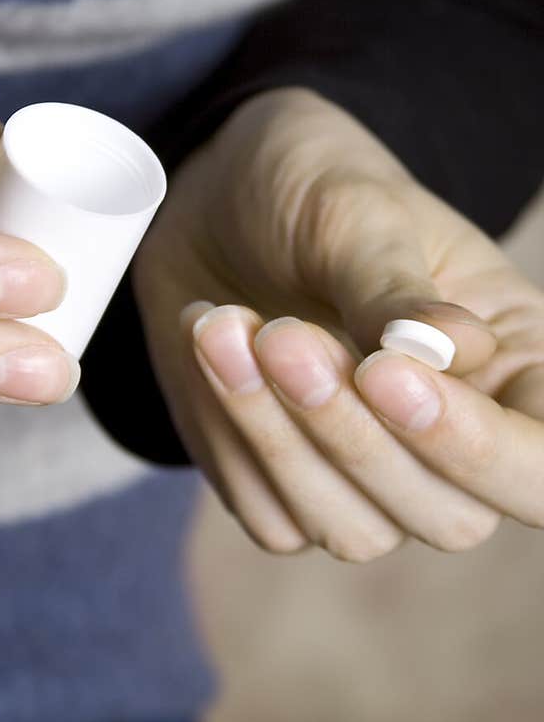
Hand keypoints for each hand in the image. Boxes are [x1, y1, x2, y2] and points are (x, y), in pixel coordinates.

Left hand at [134, 87, 543, 560]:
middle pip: (450, 518)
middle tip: (281, 335)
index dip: (481, 449)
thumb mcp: (357, 213)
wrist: (214, 202)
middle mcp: (458, 439)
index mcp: (516, 364)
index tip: (383, 373)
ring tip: (226, 328)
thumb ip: (397, 291)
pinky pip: (273, 518)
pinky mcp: (291, 491)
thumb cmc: (309, 190)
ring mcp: (374, 479)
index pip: (541, 465)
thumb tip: (451, 351)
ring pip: (356, 530)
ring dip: (281, 439)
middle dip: (354, 435)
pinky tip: (210, 355)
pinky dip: (233, 442)